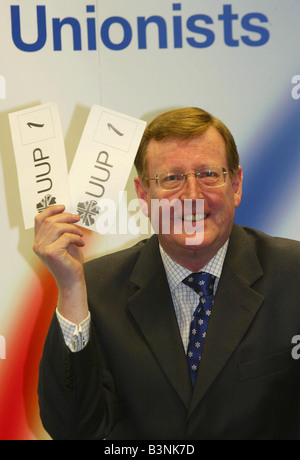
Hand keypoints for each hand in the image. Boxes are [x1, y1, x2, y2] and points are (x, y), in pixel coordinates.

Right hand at [33, 205, 88, 322]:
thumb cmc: (70, 262)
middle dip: (66, 217)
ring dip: (73, 228)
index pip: (39, 219)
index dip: (51, 210)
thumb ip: (63, 230)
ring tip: (80, 235)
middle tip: (78, 218)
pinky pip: (66, 237)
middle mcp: (38, 244)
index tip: (63, 207)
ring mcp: (43, 249)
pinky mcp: (52, 252)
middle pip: (50, 221)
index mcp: (39, 241)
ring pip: (58, 227)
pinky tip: (81, 243)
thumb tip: (70, 214)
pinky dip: (76, 238)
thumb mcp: (65, 242)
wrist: (72, 280)